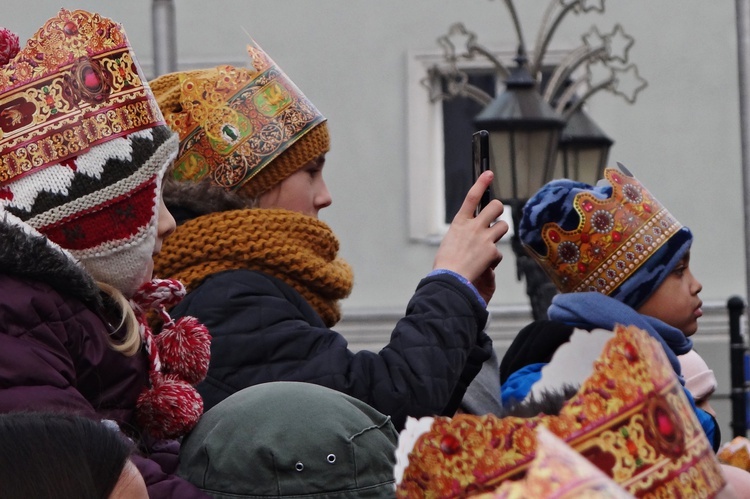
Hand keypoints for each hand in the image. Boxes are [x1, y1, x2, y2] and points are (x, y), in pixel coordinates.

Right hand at [433, 170, 508, 303]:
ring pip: (503, 226)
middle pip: (495, 207)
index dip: (481, 183)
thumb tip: (474, 232)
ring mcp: (484, 238)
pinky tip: (483, 264)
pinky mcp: (492, 251)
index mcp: (460, 222)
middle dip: (498, 210)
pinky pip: (499, 252)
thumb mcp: (451, 241)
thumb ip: (464, 232)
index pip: (472, 197)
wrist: (450, 278)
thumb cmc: (446, 262)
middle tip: (495, 216)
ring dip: (499, 232)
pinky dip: (493, 258)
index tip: (489, 173)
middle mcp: (474, 226)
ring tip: (490, 242)